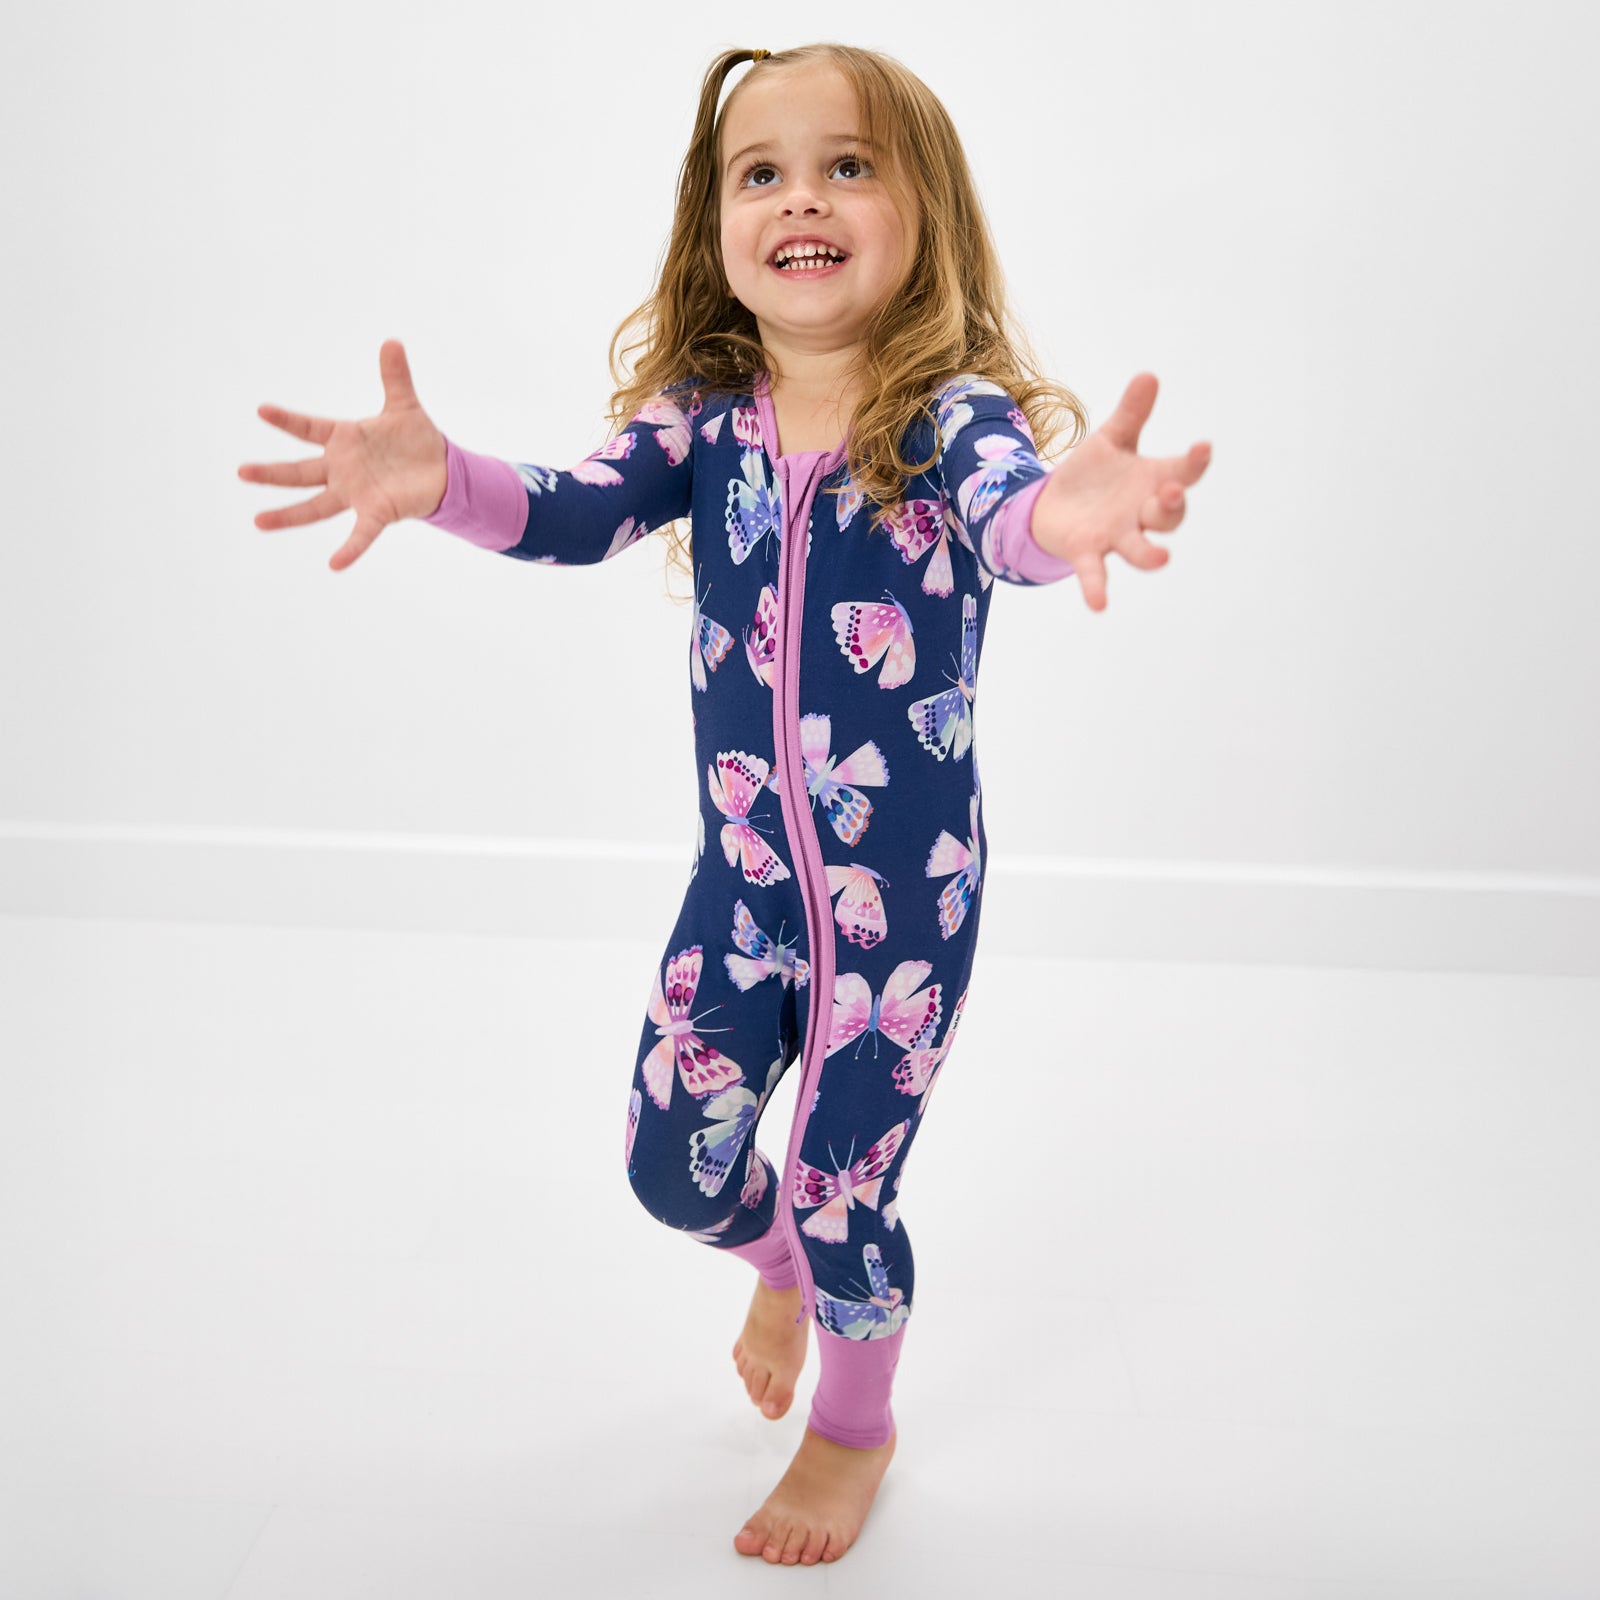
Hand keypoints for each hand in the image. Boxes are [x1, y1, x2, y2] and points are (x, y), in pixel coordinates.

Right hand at [237, 339, 447, 570]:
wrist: (442, 472)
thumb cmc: (417, 440)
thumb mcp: (404, 405)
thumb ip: (395, 376)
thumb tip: (392, 341)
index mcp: (344, 440)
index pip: (309, 428)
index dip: (288, 420)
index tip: (262, 409)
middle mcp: (342, 469)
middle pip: (299, 472)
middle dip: (271, 473)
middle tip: (240, 472)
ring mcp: (356, 493)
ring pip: (315, 506)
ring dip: (288, 515)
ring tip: (258, 522)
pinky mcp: (377, 513)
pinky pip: (360, 534)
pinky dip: (350, 549)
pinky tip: (334, 564)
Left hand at [1031, 372, 1211, 611]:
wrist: (1053, 505)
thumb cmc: (1093, 474)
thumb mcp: (1111, 440)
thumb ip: (1131, 414)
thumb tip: (1148, 375)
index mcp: (1152, 481)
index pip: (1183, 474)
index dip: (1194, 464)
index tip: (1203, 449)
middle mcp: (1140, 513)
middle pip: (1168, 516)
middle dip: (1170, 507)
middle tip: (1167, 493)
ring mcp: (1116, 535)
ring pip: (1140, 548)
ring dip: (1150, 553)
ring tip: (1160, 559)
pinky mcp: (1087, 552)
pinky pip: (1095, 572)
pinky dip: (1097, 587)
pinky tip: (1098, 605)